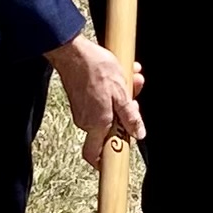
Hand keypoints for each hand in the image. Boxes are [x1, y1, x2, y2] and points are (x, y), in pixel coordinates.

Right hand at [50, 31, 145, 152]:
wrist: (73, 51)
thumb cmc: (96, 69)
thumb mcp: (121, 92)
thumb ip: (130, 117)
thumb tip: (138, 133)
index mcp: (97, 124)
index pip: (94, 155)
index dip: (106, 160)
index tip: (119, 154)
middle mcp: (86, 121)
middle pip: (109, 129)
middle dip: (125, 114)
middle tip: (134, 97)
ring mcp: (82, 111)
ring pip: (107, 112)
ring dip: (121, 98)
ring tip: (130, 79)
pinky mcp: (80, 100)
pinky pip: (100, 103)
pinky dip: (112, 92)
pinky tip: (120, 76)